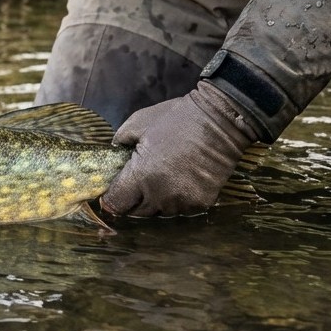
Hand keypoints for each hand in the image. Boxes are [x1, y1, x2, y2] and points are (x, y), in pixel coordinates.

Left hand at [101, 81, 256, 216]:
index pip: (116, 203)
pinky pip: (180, 209)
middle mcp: (161, 194)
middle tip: (135, 183)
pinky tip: (178, 181)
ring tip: (159, 179)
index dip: (111, 199)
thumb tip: (114, 154)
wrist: (220, 120)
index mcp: (141, 175)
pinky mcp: (201, 203)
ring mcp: (183, 201)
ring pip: (159, 212)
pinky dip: (176, 200)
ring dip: (155, 201)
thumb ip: (119, 142)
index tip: (112, 191)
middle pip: (137, 212)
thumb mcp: (138, 123)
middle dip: (133, 200)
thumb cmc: (176, 118)